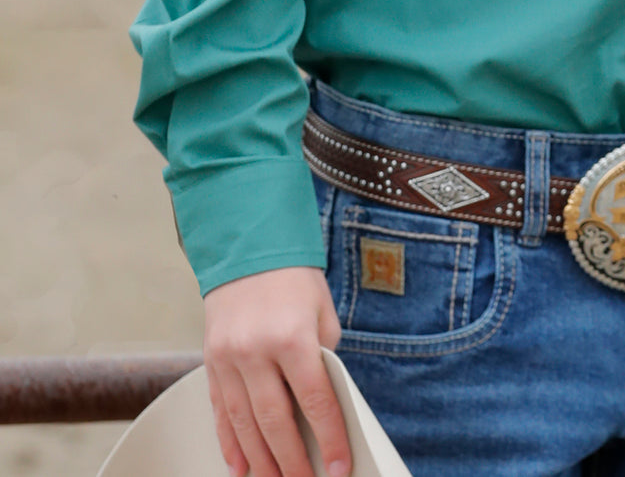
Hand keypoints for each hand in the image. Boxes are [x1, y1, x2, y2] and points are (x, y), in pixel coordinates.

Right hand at [203, 265, 348, 476]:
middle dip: (293, 463)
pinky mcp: (211, 360)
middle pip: (275, 423)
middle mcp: (256, 350)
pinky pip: (219, 411)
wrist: (248, 246)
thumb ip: (323, 358)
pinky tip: (239, 467)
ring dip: (261, 462)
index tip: (338, 466)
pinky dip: (229, 443)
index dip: (329, 439)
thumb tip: (324, 405)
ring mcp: (229, 358)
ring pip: (244, 424)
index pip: (314, 401)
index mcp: (292, 336)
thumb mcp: (322, 313)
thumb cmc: (293, 277)